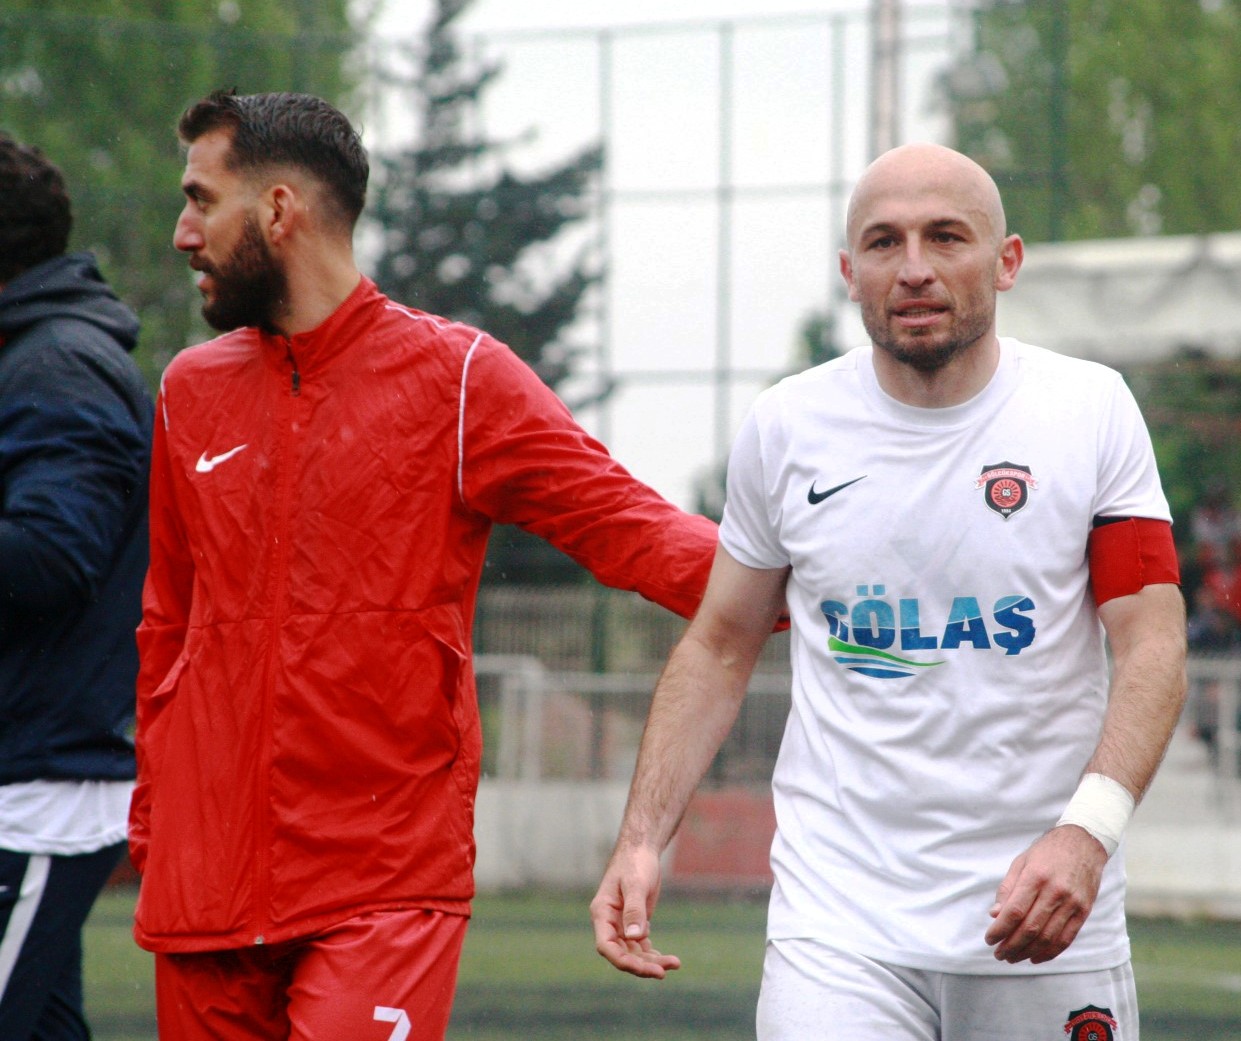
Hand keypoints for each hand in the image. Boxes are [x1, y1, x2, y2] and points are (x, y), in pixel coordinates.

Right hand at [590, 844, 680, 978]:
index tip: (644, 968)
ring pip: (633, 953)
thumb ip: (634, 910)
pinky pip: (641, 946)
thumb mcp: (636, 884)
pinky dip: (654, 954)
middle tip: (664, 971)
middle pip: (621, 953)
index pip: (606, 946)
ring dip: (651, 962)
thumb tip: (634, 937)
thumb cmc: (635, 862)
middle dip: (641, 965)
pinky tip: (670, 960)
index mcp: (602, 913)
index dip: (622, 961)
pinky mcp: (635, 923)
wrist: (641, 849)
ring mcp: (621, 924)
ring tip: (674, 964)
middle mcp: (609, 922)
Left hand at [984, 825, 1107, 963]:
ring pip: (1048, 937)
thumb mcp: (1022, 862)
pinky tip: (1035, 958)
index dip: (1000, 929)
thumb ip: (1008, 889)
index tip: (989, 939)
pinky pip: (1066, 938)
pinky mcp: (1084, 911)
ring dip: (1028, 952)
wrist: (1084, 843)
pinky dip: (1050, 952)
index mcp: (1036, 876)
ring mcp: (1072, 903)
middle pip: (1030, 928)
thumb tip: (995, 915)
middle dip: (1011, 945)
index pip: (1015, 911)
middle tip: (998, 954)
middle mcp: (1055, 891)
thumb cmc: (1047, 852)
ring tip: (1012, 957)